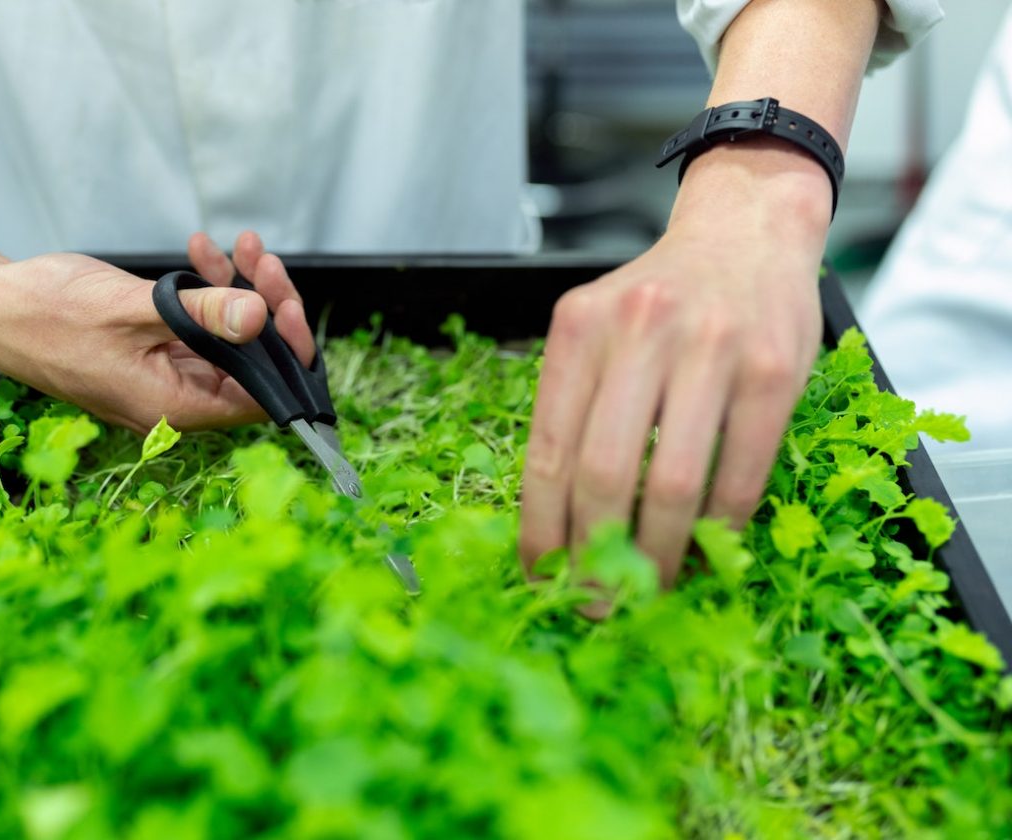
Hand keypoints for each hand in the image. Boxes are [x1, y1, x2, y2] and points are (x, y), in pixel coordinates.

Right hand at [0, 230, 314, 433]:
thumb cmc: (46, 313)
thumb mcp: (133, 308)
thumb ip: (202, 315)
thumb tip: (260, 319)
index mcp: (174, 407)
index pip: (261, 397)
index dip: (285, 353)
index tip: (286, 304)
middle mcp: (175, 400)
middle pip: (250, 363)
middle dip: (265, 307)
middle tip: (262, 260)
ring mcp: (164, 376)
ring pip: (228, 340)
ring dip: (238, 291)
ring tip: (239, 246)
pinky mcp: (153, 352)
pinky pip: (198, 327)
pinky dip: (206, 291)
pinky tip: (203, 252)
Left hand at [519, 142, 829, 584]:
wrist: (745, 230)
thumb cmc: (660, 299)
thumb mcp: (598, 329)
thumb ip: (576, 405)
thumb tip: (557, 522)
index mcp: (579, 328)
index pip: (547, 450)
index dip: (541, 528)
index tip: (540, 576)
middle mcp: (640, 332)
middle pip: (604, 474)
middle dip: (595, 555)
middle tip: (595, 601)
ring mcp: (711, 348)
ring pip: (674, 483)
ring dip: (658, 554)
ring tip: (646, 591)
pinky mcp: (774, 369)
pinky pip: (740, 472)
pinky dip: (718, 527)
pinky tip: (704, 550)